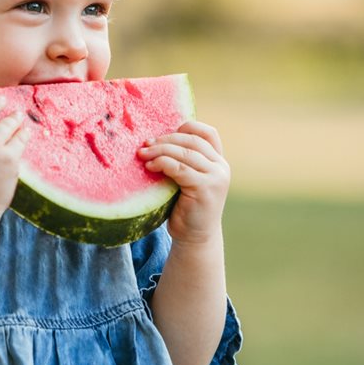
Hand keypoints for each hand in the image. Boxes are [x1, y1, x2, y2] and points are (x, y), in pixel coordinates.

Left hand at [138, 121, 229, 244]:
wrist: (195, 237)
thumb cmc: (186, 207)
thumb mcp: (187, 179)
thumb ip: (182, 161)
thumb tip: (153, 139)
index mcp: (218, 161)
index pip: (208, 133)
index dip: (188, 127)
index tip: (164, 134)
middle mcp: (221, 167)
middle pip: (192, 141)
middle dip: (166, 139)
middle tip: (145, 144)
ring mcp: (216, 177)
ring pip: (185, 153)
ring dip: (160, 150)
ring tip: (142, 155)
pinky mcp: (205, 188)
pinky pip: (180, 168)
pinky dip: (163, 163)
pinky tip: (150, 167)